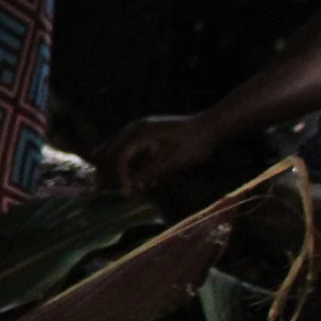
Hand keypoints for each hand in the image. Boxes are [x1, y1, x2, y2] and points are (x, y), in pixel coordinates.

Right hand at [99, 114, 221, 193]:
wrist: (212, 128)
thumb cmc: (195, 143)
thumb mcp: (173, 160)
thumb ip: (150, 172)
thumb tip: (131, 185)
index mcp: (139, 132)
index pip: (119, 156)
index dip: (119, 176)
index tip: (125, 193)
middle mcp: (133, 130)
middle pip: (110, 152)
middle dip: (108, 172)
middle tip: (109, 192)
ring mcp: (138, 132)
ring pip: (117, 152)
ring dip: (119, 170)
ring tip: (125, 189)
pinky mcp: (145, 137)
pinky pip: (129, 153)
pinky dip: (129, 167)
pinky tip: (140, 181)